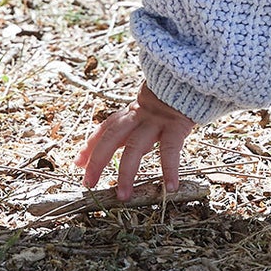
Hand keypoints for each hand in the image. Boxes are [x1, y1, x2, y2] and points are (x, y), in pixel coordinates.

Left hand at [76, 83, 195, 198]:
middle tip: (88, 183)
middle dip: (98, 160)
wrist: (193, 74)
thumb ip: (139, 118)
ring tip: (123, 196)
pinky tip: (170, 187)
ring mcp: (157, 120)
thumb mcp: (152, 103)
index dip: (91, 145)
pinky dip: (169, 169)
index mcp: (133, 111)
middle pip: (112, 137)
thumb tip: (127, 139)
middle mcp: (140, 115)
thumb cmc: (176, 91)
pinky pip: (170, 150)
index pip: (107, 128)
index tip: (78, 162)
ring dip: (126, 173)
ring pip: (135, 147)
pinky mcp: (177, 124)